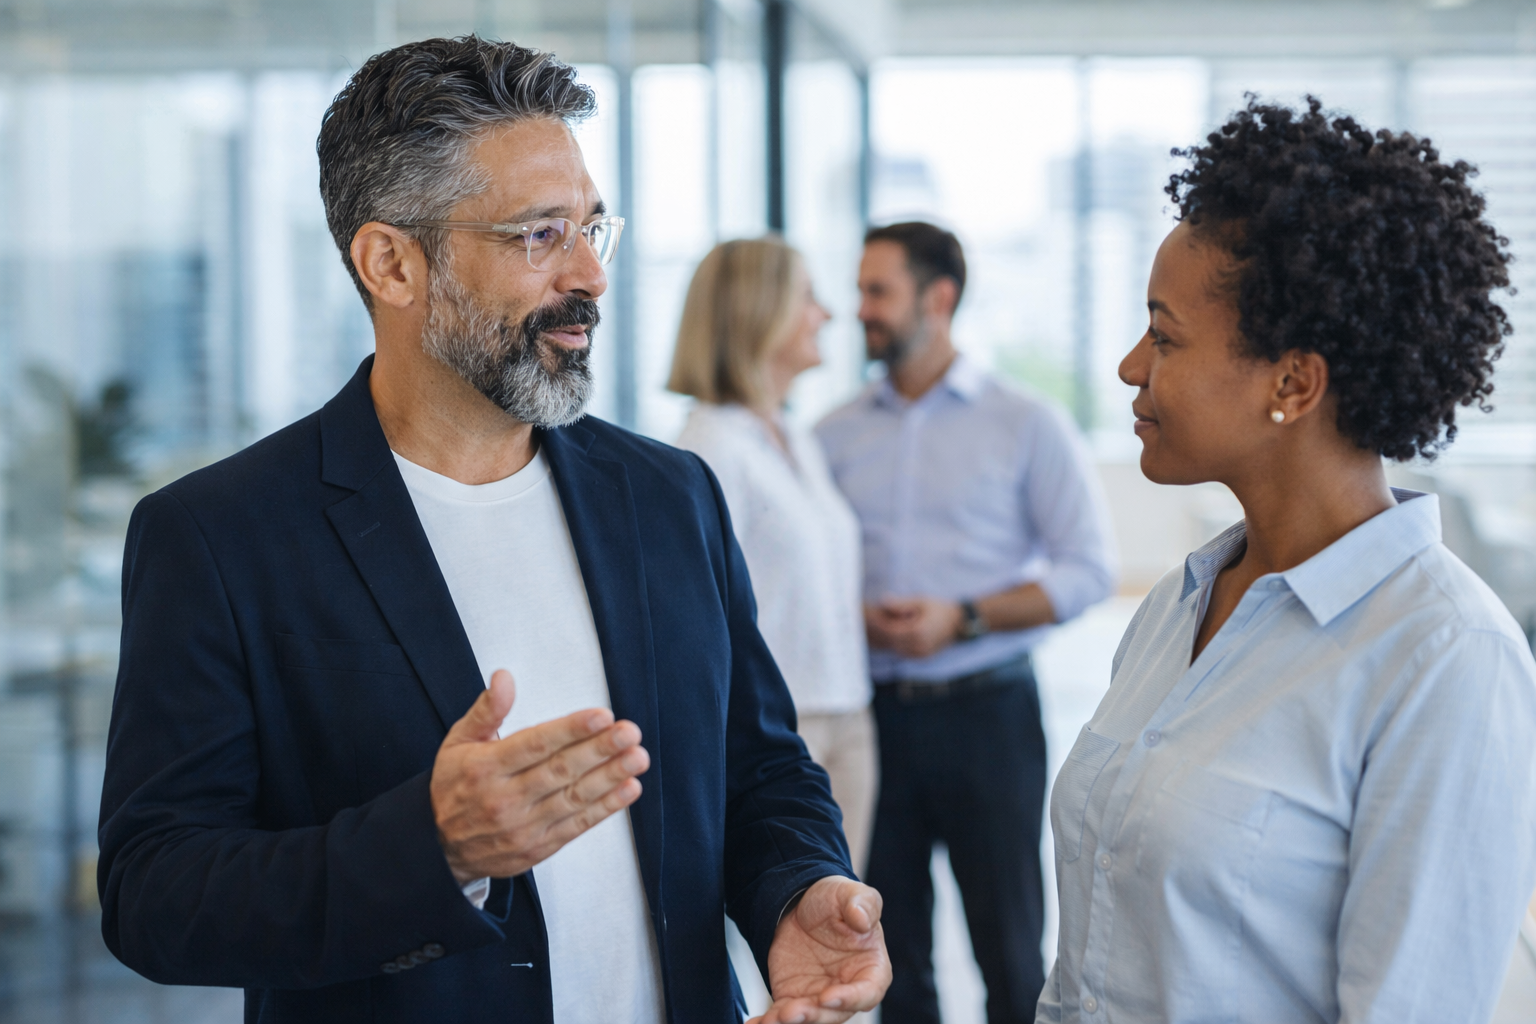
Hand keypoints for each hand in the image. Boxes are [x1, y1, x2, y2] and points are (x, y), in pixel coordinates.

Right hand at [429, 669, 648, 883]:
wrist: (440, 849)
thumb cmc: (454, 787)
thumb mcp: (458, 742)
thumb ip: (486, 710)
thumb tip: (503, 677)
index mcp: (485, 767)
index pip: (534, 744)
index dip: (570, 730)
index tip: (602, 716)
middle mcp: (505, 798)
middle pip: (559, 771)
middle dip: (599, 750)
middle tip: (629, 733)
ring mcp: (523, 826)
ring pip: (573, 798)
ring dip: (610, 777)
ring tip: (637, 758)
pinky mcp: (538, 847)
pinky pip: (577, 825)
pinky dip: (606, 808)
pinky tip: (628, 789)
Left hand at [749, 877, 889, 1023]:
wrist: (801, 905)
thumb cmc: (834, 902)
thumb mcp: (848, 893)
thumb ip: (861, 904)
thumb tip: (863, 920)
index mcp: (870, 968)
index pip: (868, 992)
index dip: (851, 999)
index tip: (828, 997)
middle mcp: (846, 989)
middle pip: (835, 1013)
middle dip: (814, 1016)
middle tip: (792, 1012)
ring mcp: (819, 997)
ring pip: (810, 1018)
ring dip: (791, 1022)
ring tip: (772, 1020)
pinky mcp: (794, 998)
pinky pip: (782, 1015)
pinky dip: (770, 1021)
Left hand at [867, 596, 963, 658]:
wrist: (958, 624)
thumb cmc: (939, 609)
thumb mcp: (921, 601)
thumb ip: (901, 604)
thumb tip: (883, 601)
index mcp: (918, 632)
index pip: (889, 629)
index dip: (874, 622)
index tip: (862, 614)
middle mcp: (917, 647)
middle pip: (887, 640)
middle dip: (873, 630)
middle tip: (858, 619)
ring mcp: (918, 654)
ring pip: (891, 647)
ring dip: (878, 638)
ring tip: (863, 627)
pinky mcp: (918, 657)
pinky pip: (898, 650)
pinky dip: (888, 643)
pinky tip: (877, 635)